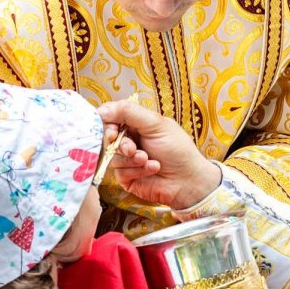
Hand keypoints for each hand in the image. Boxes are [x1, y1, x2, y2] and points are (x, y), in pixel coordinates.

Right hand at [98, 100, 221, 209]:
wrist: (188, 179)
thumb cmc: (177, 149)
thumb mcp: (155, 124)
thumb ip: (129, 112)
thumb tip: (101, 109)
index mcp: (136, 124)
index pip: (110, 118)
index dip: (107, 124)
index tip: (112, 132)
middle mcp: (129, 140)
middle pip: (107, 139)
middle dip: (122, 144)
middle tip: (132, 149)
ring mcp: (127, 159)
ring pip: (113, 157)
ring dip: (133, 159)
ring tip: (149, 159)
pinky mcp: (127, 177)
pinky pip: (120, 172)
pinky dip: (137, 170)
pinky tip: (153, 168)